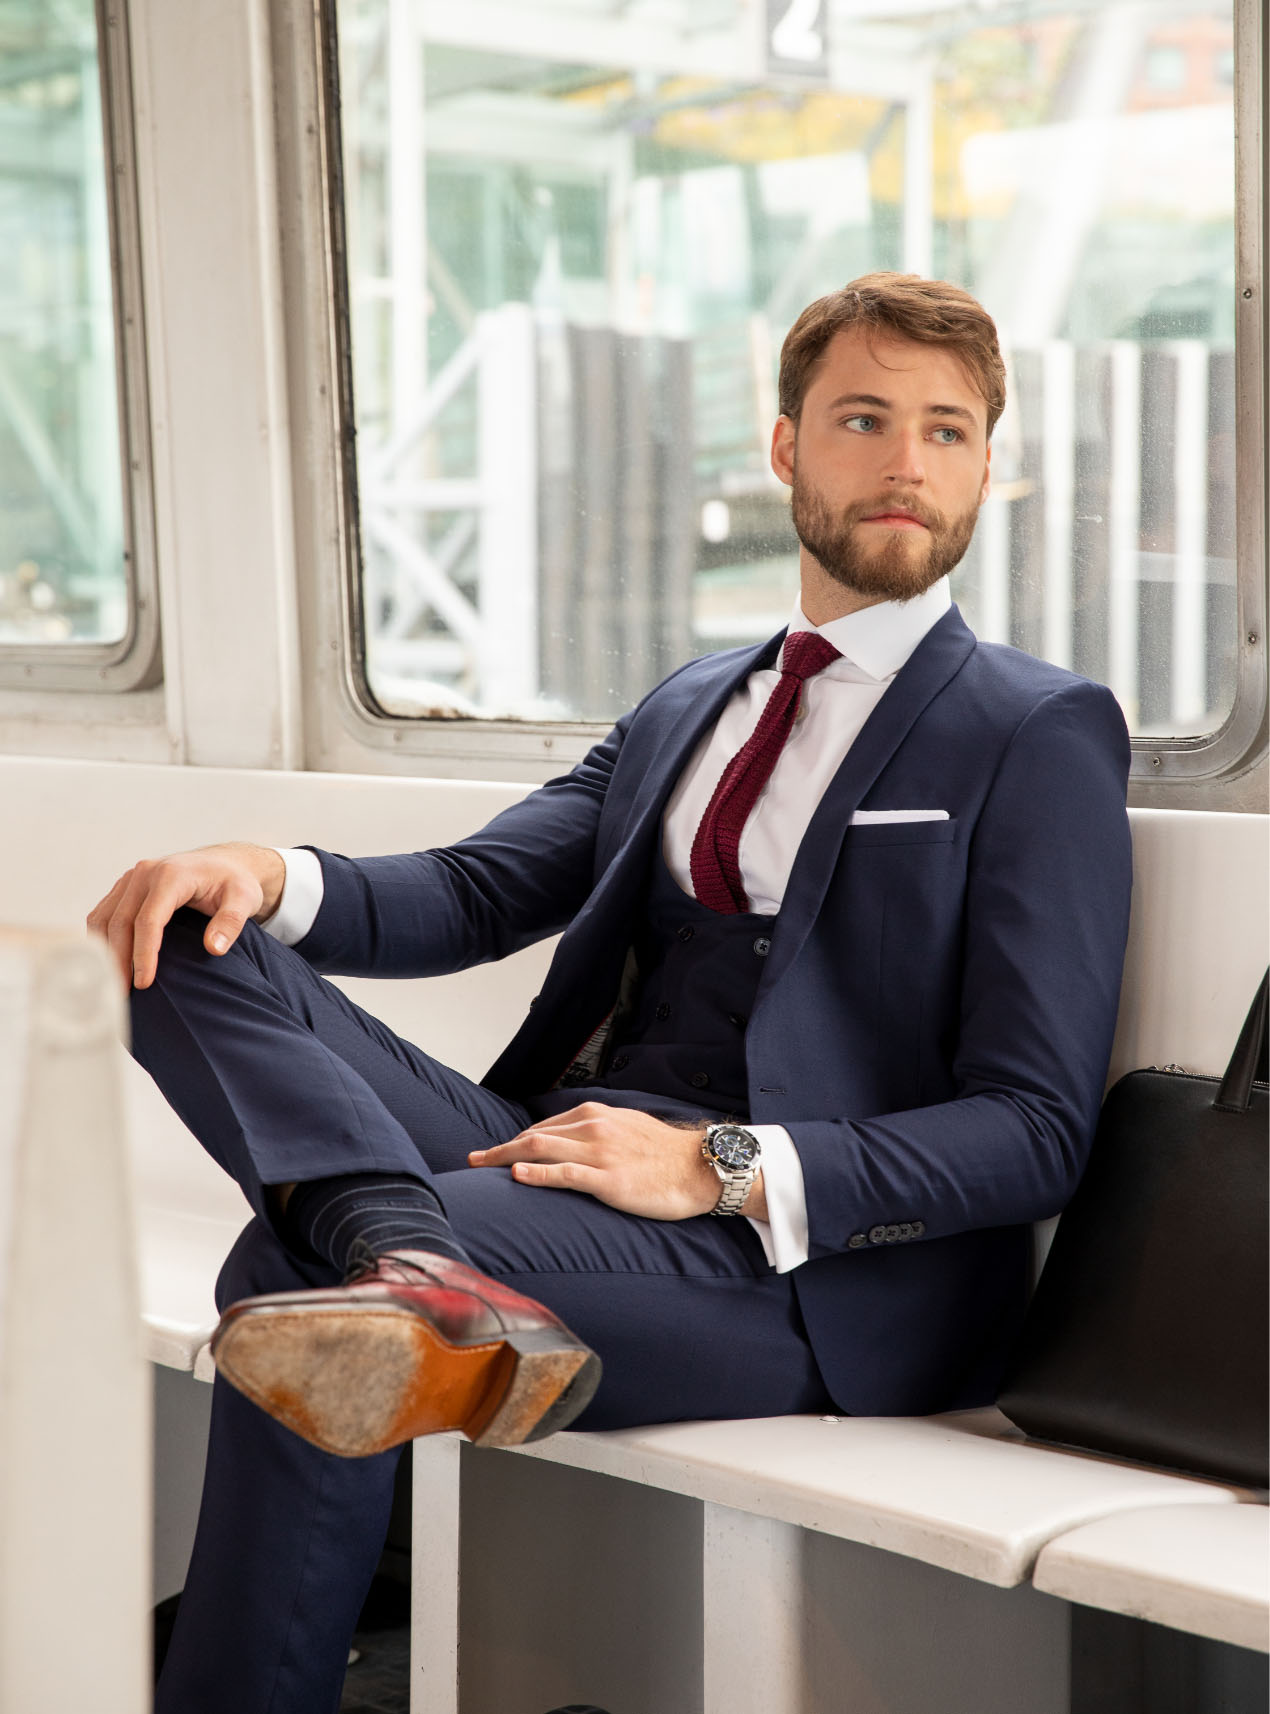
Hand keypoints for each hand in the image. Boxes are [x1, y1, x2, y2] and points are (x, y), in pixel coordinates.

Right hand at [87, 842, 286, 990]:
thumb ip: (231, 922)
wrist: (224, 864)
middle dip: (119, 960)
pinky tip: (108, 963)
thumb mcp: (244, 899)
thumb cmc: (235, 883)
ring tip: (111, 984)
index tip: (144, 983)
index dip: (143, 954)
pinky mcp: (124, 887)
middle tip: (122, 994)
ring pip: (104, 918)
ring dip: (104, 952)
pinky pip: (103, 914)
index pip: (148, 920)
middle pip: (120, 921)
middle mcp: (145, 873)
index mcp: (172, 874)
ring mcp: (131, 879)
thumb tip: (214, 948)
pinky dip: (101, 940)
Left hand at [469, 1101, 764, 1221]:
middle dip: (499, 1147)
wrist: (701, 1168)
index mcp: (597, 1116)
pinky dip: (535, 1173)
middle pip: (533, 1134)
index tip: (497, 1151)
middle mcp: (593, 1128)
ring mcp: (599, 1153)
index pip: (545, 1126)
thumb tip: (575, 1142)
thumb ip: (600, 1132)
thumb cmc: (667, 1154)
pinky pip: (563, 1173)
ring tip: (480, 1167)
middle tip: (473, 1160)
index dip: (516, 1139)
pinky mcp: (608, 1179)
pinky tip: (515, 1175)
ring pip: (539, 1148)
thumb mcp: (629, 1129)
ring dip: (503, 1156)